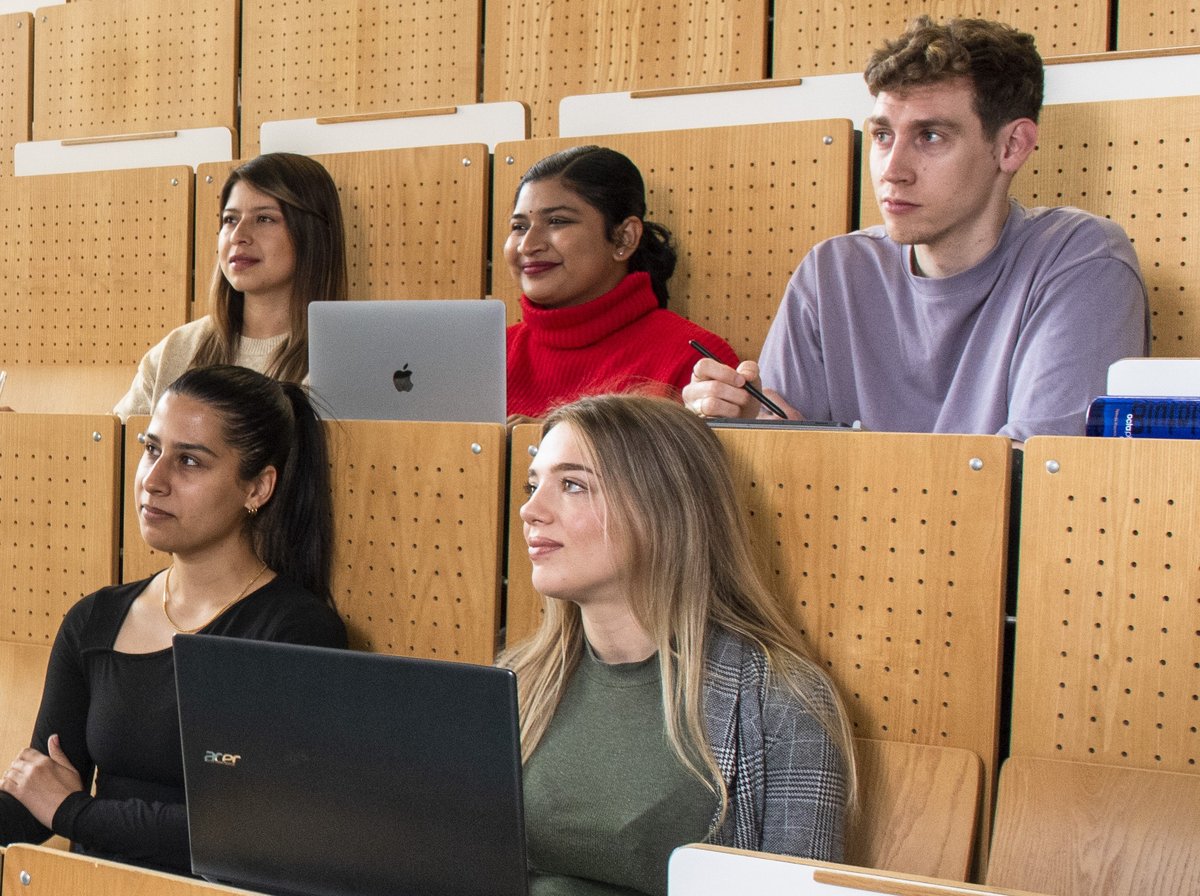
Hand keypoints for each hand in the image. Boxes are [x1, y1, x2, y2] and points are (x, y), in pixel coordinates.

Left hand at [0, 734, 83, 827]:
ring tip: (15, 783)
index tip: (26, 764)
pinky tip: (7, 789)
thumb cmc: (72, 790)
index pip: (25, 752)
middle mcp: (34, 768)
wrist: (70, 810)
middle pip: (15, 762)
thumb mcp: (70, 768)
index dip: (23, 757)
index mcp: (45, 761)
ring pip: (8, 773)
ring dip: (10, 777)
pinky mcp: (20, 794)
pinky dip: (3, 785)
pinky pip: (4, 785)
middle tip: (20, 776)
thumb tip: (53, 737)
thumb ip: (58, 752)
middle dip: (16, 768)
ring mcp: (26, 781)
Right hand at [683, 359, 799, 420]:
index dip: (724, 372)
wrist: (743, 421)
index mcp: (702, 374)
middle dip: (735, 394)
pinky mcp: (698, 424)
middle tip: (746, 398)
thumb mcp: (752, 380)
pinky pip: (712, 420)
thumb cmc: (744, 396)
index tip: (742, 381)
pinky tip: (733, 418)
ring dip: (733, 407)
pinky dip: (728, 418)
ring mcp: (692, 408)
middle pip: (711, 388)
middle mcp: (692, 390)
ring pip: (711, 404)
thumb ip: (751, 370)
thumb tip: (745, 373)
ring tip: (739, 409)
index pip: (703, 366)